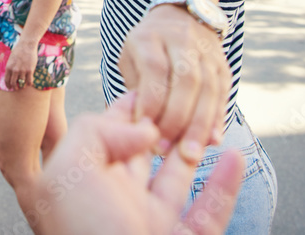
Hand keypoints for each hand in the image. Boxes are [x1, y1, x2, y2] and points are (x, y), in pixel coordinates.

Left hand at [4, 39, 36, 89]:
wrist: (26, 45)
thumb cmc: (19, 51)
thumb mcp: (11, 59)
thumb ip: (10, 67)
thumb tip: (10, 76)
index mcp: (8, 67)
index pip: (6, 80)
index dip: (8, 85)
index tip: (10, 87)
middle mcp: (14, 70)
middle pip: (13, 83)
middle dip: (15, 87)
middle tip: (17, 88)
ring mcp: (22, 70)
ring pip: (22, 84)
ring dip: (23, 86)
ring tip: (24, 85)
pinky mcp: (30, 70)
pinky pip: (29, 81)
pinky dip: (29, 84)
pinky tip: (29, 83)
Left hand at [38, 93, 242, 234]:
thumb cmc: (84, 234)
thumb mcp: (68, 173)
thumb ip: (96, 133)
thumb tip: (138, 128)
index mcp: (86, 186)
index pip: (104, 136)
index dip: (124, 109)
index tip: (147, 84)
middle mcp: (117, 203)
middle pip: (142, 154)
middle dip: (161, 125)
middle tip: (182, 97)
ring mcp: (151, 225)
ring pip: (178, 178)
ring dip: (194, 149)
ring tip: (210, 122)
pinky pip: (211, 210)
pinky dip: (226, 184)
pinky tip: (236, 157)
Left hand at [118, 5, 230, 151]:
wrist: (183, 14)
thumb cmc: (147, 46)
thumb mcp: (130, 57)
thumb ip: (135, 88)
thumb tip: (141, 127)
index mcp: (150, 37)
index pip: (155, 69)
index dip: (150, 101)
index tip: (143, 129)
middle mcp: (181, 41)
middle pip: (185, 80)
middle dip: (176, 118)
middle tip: (165, 149)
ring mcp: (206, 52)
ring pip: (208, 89)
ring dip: (199, 125)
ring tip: (190, 153)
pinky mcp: (223, 66)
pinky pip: (223, 94)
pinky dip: (218, 119)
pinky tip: (213, 140)